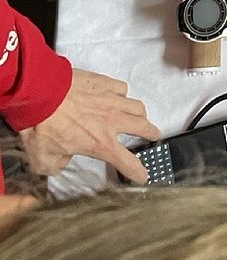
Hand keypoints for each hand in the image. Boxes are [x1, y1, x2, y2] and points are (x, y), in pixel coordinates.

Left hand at [18, 69, 159, 183]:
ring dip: (140, 114)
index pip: (126, 162)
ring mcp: (111, 99)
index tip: (143, 176)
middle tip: (154, 135)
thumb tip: (63, 160)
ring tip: (138, 115)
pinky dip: (122, 94)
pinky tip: (116, 96)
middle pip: (143, 127)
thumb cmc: (41, 125)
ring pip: (137, 106)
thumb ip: (57, 165)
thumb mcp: (43, 159)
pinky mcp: (104, 82)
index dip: (137, 172)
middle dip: (151, 133)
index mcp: (100, 143)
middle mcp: (111, 121)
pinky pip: (122, 88)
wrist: (39, 93)